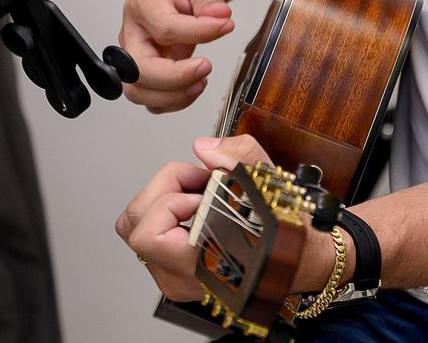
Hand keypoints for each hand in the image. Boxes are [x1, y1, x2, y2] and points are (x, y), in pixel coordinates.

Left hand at [116, 135, 270, 302]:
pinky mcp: (171, 273)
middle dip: (164, 190)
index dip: (173, 198)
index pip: (149, 233)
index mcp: (199, 264)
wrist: (294, 258)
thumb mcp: (268, 181)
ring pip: (136, 230)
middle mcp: (180, 278)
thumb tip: (203, 148)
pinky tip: (195, 205)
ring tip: (194, 191)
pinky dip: (166, 213)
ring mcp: (173, 278)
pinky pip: (150, 237)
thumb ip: (237, 156)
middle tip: (197, 180)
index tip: (205, 186)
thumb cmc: (282, 228)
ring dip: (162, 199)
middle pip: (133, 226)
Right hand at [120, 0, 235, 111]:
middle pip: (139, 68)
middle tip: (206, 66)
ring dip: (172, 95)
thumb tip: (219, 16)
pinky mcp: (143, 71)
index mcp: (144, 3)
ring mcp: (134, 55)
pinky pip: (149, 98)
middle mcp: (131, 32)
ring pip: (138, 90)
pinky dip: (171, 101)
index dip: (198, 32)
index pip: (165, 27)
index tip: (224, 26)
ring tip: (201, 82)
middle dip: (176, 76)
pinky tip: (193, 87)